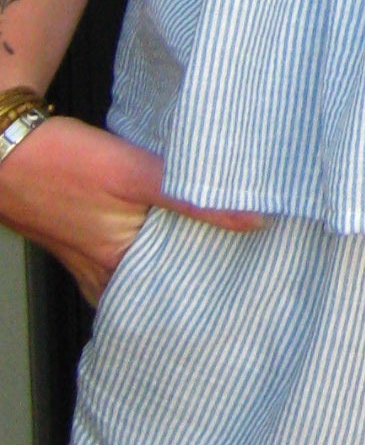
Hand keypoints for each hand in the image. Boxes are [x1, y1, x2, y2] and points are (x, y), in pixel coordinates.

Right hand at [0, 116, 260, 304]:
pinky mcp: (91, 241)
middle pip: (168, 282)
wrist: (7, 149)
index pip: (182, 295)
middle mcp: (105, 278)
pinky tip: (180, 220)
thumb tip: (255, 219)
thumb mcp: (134, 176)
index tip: (259, 271)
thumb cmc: (62, 164)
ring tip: (228, 236)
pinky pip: (134, 250)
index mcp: (118, 273)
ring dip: (182, 251)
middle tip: (254, 253)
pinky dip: (158, 239)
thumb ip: (193, 198)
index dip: (222, 283)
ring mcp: (95, 263)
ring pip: (152, 266)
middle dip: (207, 268)